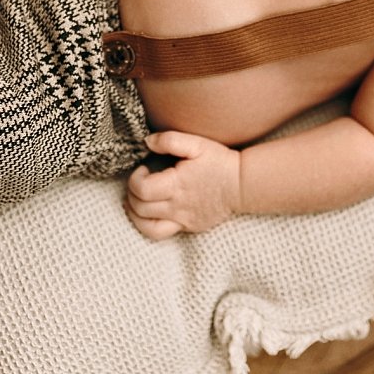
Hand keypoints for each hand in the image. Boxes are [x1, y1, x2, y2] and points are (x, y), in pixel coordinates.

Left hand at [124, 131, 242, 239]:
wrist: (242, 185)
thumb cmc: (219, 162)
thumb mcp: (197, 143)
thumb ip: (169, 140)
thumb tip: (147, 142)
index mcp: (177, 185)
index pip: (141, 190)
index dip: (135, 178)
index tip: (144, 168)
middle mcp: (177, 207)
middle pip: (140, 208)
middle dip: (132, 193)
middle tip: (141, 181)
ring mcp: (182, 220)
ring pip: (146, 226)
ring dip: (135, 213)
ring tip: (138, 200)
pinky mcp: (188, 227)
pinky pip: (160, 233)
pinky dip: (148, 225)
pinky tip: (150, 213)